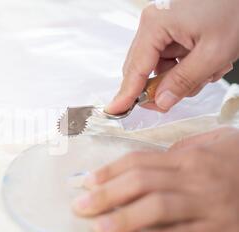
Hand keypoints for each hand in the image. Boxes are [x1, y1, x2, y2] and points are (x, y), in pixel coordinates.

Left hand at [73, 127, 238, 231]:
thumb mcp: (213, 146)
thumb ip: (180, 151)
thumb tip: (144, 161)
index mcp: (188, 157)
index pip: (138, 162)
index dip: (109, 172)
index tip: (87, 182)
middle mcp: (194, 177)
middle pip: (141, 182)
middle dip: (106, 194)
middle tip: (81, 206)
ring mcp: (207, 203)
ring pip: (159, 207)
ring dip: (125, 217)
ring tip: (100, 228)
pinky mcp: (221, 228)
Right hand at [106, 0, 238, 113]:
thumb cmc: (234, 6)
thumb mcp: (213, 52)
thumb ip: (184, 81)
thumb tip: (161, 101)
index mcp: (155, 24)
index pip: (135, 69)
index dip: (126, 94)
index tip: (115, 111)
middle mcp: (154, 22)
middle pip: (145, 68)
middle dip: (165, 85)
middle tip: (180, 97)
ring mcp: (163, 23)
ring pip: (161, 65)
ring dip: (182, 76)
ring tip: (210, 70)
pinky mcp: (174, 25)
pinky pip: (171, 55)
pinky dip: (188, 64)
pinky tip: (209, 61)